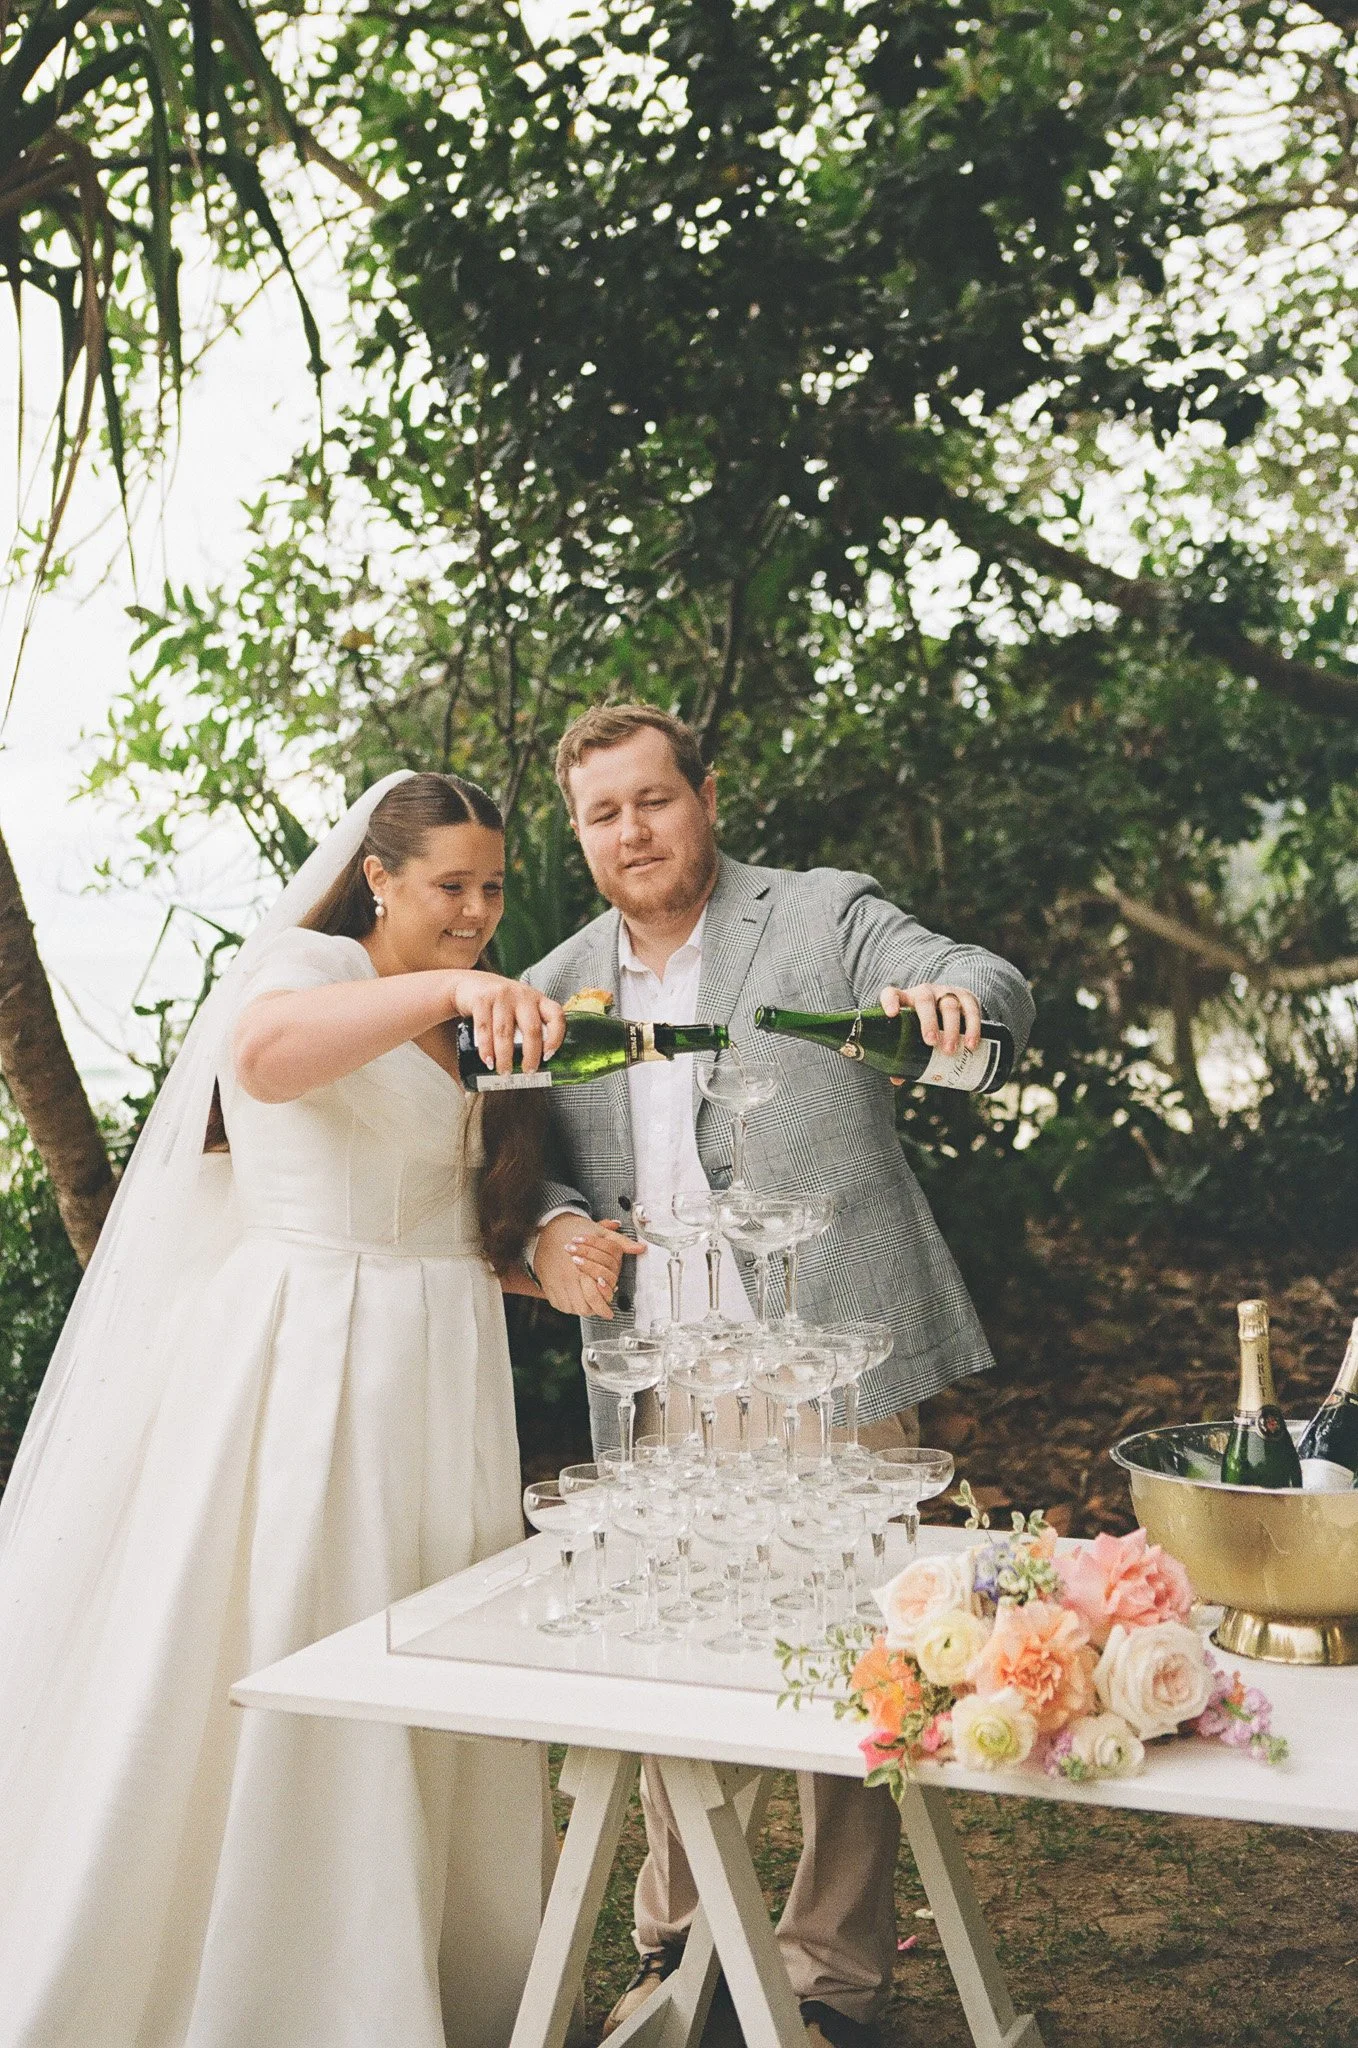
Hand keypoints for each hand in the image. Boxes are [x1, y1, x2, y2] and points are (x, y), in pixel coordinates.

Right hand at [446, 971, 565, 1073]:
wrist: (472, 984)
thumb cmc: (502, 1005)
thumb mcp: (521, 1009)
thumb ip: (529, 1028)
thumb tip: (536, 1064)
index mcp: (538, 1000)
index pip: (556, 1016)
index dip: (556, 1037)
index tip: (548, 1056)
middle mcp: (523, 995)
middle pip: (532, 1029)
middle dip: (530, 1055)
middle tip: (527, 1073)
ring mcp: (502, 996)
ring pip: (505, 1032)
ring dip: (505, 1057)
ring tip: (504, 1072)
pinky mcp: (482, 999)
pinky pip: (484, 1028)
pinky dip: (486, 1048)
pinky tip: (488, 1060)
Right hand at [532, 1214, 644, 1319]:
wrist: (549, 1229)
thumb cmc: (574, 1230)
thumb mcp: (600, 1233)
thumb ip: (620, 1243)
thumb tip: (640, 1248)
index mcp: (582, 1267)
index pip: (595, 1296)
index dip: (604, 1307)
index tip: (610, 1312)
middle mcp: (568, 1278)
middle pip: (584, 1307)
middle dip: (595, 1311)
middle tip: (603, 1311)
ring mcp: (556, 1283)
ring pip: (572, 1308)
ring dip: (582, 1308)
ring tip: (590, 1303)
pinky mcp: (548, 1287)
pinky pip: (560, 1305)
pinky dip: (568, 1305)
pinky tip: (576, 1299)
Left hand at [880, 982, 981, 1083]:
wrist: (953, 1004)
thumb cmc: (924, 1023)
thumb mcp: (914, 1033)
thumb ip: (904, 1054)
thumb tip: (897, 1079)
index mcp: (905, 1000)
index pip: (892, 993)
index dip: (890, 1001)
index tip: (891, 1014)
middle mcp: (925, 993)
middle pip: (924, 1001)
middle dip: (928, 1022)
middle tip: (931, 1042)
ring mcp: (946, 993)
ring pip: (949, 1006)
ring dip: (951, 1029)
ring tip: (950, 1050)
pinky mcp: (966, 997)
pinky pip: (971, 1009)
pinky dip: (972, 1027)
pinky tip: (970, 1044)